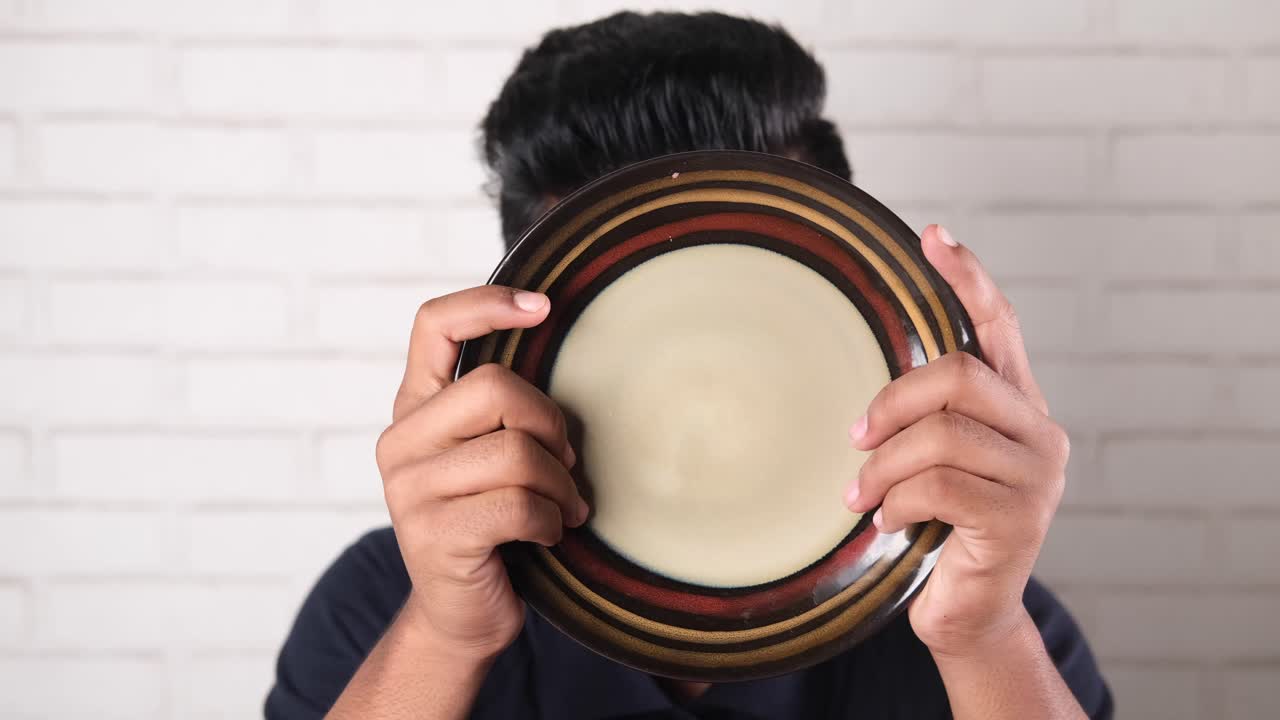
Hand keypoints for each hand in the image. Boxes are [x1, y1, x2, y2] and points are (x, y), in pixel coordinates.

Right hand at [375, 286, 587, 661]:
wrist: (460, 614)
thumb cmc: (492, 523)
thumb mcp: (490, 455)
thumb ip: (503, 410)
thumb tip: (559, 358)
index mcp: (415, 408)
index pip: (433, 325)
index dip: (487, 304)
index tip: (543, 307)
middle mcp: (401, 441)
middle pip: (496, 388)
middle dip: (551, 426)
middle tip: (567, 465)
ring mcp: (410, 490)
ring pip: (516, 453)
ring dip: (560, 486)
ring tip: (562, 508)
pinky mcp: (433, 536)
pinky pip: (519, 506)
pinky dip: (551, 522)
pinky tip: (548, 534)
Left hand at [844, 225, 1069, 658]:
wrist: (966, 611)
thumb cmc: (938, 528)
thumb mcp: (931, 462)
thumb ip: (923, 418)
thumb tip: (863, 385)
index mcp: (1016, 406)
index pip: (1000, 326)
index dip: (969, 278)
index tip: (933, 237)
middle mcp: (1039, 432)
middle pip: (959, 376)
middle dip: (891, 404)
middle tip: (855, 439)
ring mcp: (1037, 477)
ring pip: (940, 436)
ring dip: (883, 468)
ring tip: (863, 496)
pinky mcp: (1019, 521)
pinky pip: (939, 487)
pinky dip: (897, 502)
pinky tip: (887, 521)